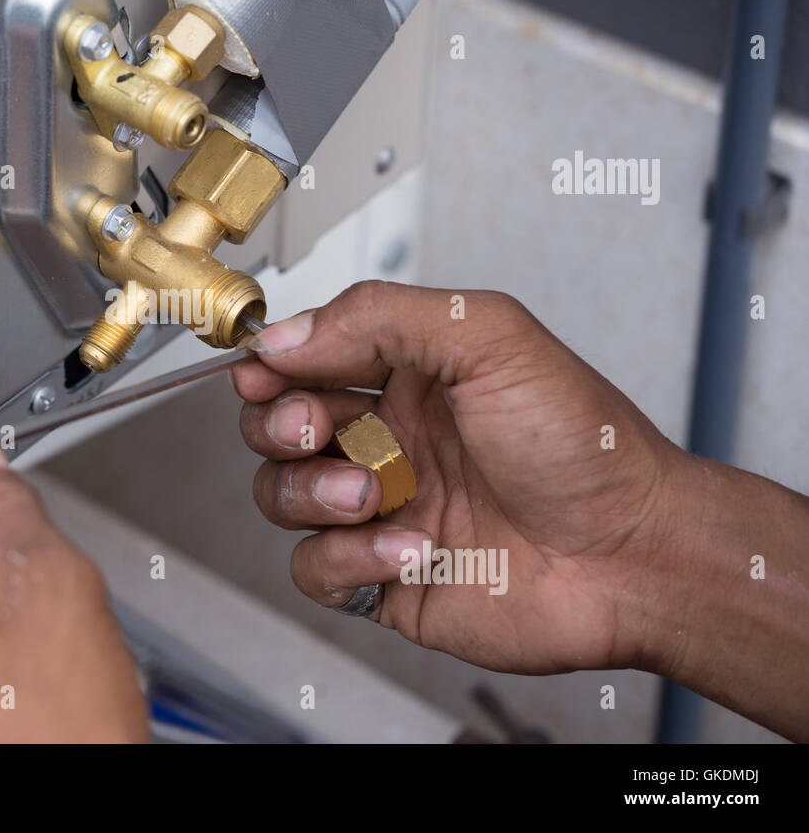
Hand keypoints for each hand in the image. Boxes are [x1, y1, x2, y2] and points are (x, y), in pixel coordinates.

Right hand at [232, 280, 684, 675]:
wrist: (634, 554)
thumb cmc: (583, 445)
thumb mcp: (488, 338)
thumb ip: (379, 318)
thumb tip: (285, 336)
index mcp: (408, 378)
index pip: (305, 359)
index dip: (272, 365)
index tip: (262, 371)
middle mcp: (387, 441)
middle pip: (277, 427)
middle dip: (281, 425)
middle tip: (314, 428)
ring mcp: (383, 511)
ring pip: (282, 496)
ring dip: (312, 492)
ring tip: (374, 494)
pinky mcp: (384, 577)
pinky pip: (315, 569)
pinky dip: (347, 559)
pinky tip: (409, 548)